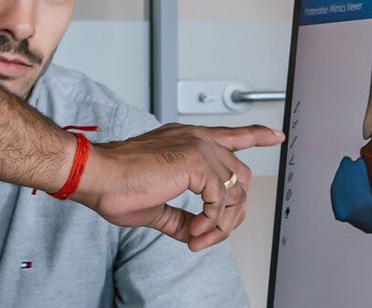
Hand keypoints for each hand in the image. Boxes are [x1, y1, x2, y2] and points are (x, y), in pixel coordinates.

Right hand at [68, 123, 284, 250]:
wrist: (96, 177)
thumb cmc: (115, 185)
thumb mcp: (155, 206)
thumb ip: (179, 216)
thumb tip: (192, 230)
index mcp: (187, 140)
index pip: (231, 135)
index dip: (257, 135)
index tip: (275, 136)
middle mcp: (197, 138)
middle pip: (240, 175)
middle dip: (233, 212)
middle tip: (209, 235)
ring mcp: (199, 147)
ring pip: (235, 191)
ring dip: (221, 223)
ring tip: (197, 237)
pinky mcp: (196, 162)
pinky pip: (221, 201)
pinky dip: (212, 223)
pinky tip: (194, 232)